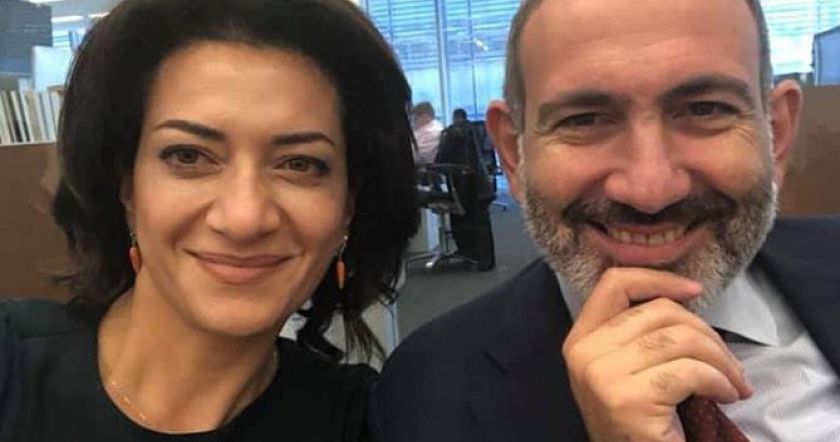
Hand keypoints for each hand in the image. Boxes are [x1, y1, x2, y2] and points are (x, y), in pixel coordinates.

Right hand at [561, 268, 751, 441]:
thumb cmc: (636, 423)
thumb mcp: (623, 370)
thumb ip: (635, 335)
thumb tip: (684, 297)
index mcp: (579, 340)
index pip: (613, 284)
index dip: (658, 278)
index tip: (695, 290)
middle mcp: (584, 354)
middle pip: (659, 310)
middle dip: (707, 332)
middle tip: (729, 363)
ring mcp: (603, 377)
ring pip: (680, 338)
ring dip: (721, 360)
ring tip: (733, 382)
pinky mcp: (629, 400)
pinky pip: (690, 372)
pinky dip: (720, 381)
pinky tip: (726, 396)